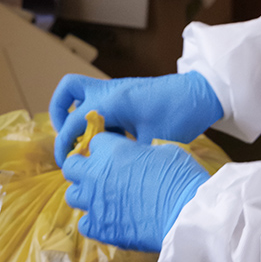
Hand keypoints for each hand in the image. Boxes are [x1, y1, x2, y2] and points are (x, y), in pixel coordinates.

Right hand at [49, 72, 222, 163]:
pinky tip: (110, 140)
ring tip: (85, 140)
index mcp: (110, 101)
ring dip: (74, 112)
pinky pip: (98, 100)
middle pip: (67, 92)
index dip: (65, 145)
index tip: (67, 165)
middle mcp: (108, 91)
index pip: (73, 122)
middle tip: (70, 142)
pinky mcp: (125, 92)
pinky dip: (96, 117)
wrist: (201, 94)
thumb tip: (109, 172)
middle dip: (59, 117)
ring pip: (80, 91)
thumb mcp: (151, 142)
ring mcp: (116, 89)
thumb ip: (126, 156)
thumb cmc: (179, 116)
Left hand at [62, 133, 209, 252]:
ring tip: (102, 198)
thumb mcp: (164, 151)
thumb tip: (138, 157)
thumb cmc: (180, 179)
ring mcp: (94, 202)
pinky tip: (109, 219)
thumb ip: (141, 152)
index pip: (94, 142)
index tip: (114, 154)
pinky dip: (94, 221)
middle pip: (71, 166)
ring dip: (85, 194)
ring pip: (72, 195)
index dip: (105, 148)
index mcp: (111, 150)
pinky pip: (84, 223)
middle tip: (98, 174)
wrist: (184, 215)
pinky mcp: (99, 228)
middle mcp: (96, 174)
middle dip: (82, 167)